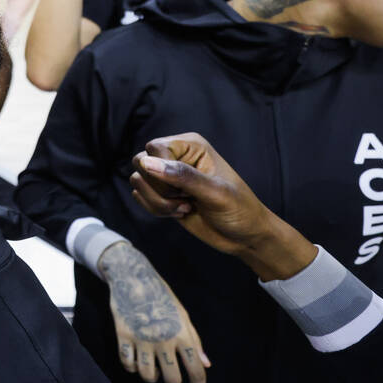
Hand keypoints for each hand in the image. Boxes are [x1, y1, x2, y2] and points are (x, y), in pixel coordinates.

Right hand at [98, 241, 210, 382]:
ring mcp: (142, 339)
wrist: (133, 278)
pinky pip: (128, 364)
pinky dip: (133, 367)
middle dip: (173, 382)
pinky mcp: (124, 336)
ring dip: (153, 377)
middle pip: (171, 378)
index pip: (195, 368)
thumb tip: (206, 364)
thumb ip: (195, 341)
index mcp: (182, 333)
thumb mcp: (183, 315)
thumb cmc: (162, 296)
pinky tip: (137, 362)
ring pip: (148, 375)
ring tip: (154, 369)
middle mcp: (163, 339)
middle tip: (171, 376)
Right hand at [130, 134, 317, 279]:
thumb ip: (181, 176)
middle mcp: (176, 156)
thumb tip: (146, 162)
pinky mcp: (162, 195)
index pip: (155, 148)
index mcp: (191, 146)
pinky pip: (140, 197)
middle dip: (159, 188)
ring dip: (158, 201)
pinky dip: (155, 209)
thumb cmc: (239, 209)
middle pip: (141, 162)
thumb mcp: (215, 192)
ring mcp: (168, 177)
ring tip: (184, 207)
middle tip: (185, 198)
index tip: (183, 188)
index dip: (161, 170)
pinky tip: (180, 212)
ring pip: (138, 181)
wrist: (245, 237)